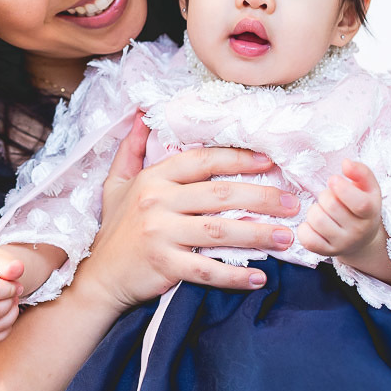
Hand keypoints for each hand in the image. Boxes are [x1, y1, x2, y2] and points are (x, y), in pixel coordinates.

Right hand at [0, 246, 25, 344]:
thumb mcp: (1, 261)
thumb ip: (10, 266)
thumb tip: (18, 267)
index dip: (11, 289)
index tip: (16, 286)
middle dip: (10, 304)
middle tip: (14, 296)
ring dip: (10, 316)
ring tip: (11, 304)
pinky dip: (5, 330)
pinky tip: (8, 316)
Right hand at [70, 118, 301, 316]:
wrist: (98, 277)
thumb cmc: (115, 230)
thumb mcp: (116, 183)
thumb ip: (132, 149)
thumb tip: (140, 114)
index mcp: (154, 179)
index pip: (203, 161)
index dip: (238, 158)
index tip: (269, 162)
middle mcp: (158, 202)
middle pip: (220, 194)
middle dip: (261, 197)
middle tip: (291, 203)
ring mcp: (161, 234)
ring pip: (219, 230)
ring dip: (258, 233)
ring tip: (285, 236)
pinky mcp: (165, 265)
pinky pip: (208, 269)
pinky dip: (235, 274)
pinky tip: (259, 276)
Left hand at [297, 159, 384, 261]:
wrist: (362, 239)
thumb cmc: (361, 206)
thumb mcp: (368, 188)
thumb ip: (361, 172)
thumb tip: (346, 163)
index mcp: (370, 212)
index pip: (360, 203)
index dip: (343, 189)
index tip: (333, 179)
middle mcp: (358, 231)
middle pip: (331, 206)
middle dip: (326, 195)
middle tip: (331, 198)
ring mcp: (342, 244)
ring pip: (316, 219)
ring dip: (315, 210)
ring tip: (324, 211)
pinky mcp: (326, 252)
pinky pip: (307, 238)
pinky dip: (305, 228)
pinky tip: (315, 225)